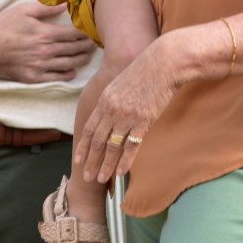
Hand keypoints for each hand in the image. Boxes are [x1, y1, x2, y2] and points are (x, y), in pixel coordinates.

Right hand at [0, 1, 95, 82]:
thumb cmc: (3, 25)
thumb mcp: (24, 11)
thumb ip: (47, 9)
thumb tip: (65, 4)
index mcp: (44, 34)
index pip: (73, 35)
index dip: (85, 34)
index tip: (93, 32)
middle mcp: (44, 51)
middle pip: (72, 50)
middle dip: (86, 47)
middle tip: (95, 45)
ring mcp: (38, 66)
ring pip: (66, 64)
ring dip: (80, 61)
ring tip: (88, 57)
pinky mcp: (31, 78)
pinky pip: (53, 78)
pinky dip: (65, 75)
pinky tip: (72, 72)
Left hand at [75, 35, 179, 183]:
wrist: (164, 63)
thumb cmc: (146, 70)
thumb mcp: (122, 81)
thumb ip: (113, 99)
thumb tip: (110, 115)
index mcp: (105, 99)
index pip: (89, 128)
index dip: (83, 146)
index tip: (77, 160)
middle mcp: (112, 109)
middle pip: (97, 141)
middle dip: (90, 161)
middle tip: (86, 177)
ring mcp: (127, 116)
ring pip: (112, 147)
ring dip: (105, 165)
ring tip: (100, 179)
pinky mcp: (143, 121)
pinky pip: (131, 146)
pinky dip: (124, 161)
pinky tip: (119, 173)